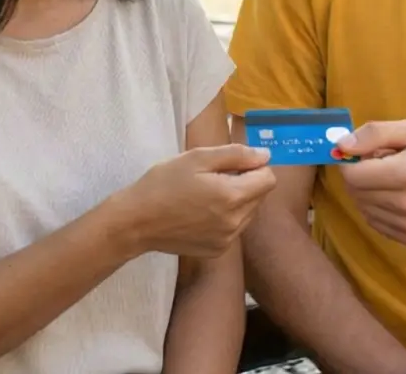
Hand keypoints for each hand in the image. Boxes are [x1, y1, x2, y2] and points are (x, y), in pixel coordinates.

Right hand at [114, 144, 276, 258]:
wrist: (137, 221)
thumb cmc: (163, 183)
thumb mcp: (197, 158)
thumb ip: (235, 154)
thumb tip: (265, 155)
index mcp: (232, 196)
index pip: (268, 179)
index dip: (254, 166)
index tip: (231, 164)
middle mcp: (235, 222)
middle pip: (260, 196)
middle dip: (245, 183)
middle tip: (213, 178)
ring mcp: (227, 240)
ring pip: (248, 213)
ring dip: (237, 201)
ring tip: (206, 196)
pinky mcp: (217, 251)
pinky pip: (234, 229)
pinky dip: (226, 219)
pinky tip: (201, 213)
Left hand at [336, 121, 405, 246]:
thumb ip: (374, 134)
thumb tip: (341, 145)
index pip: (353, 175)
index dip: (351, 162)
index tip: (362, 155)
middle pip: (355, 192)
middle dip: (359, 177)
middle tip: (379, 166)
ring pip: (363, 208)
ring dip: (367, 193)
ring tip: (391, 181)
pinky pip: (375, 222)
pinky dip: (376, 208)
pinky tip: (395, 197)